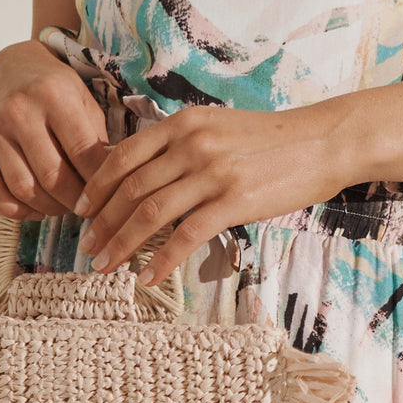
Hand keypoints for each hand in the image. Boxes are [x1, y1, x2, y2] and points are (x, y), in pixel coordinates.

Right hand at [0, 39, 108, 219]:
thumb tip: (107, 185)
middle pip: (52, 177)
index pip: (82, 153)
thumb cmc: (53, 89)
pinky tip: (33, 208)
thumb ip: (96, 139)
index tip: (105, 197)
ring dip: (47, 208)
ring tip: (61, 206)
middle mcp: (18, 109)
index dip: (97, 183)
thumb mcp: (83, 100)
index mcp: (53, 94)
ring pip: (22, 189)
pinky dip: (15, 209)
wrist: (8, 66)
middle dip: (73, 201)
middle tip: (84, 207)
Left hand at [74, 101, 354, 283]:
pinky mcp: (233, 201)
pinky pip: (185, 236)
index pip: (123, 156)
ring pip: (149, 214)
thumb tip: (143, 173)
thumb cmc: (269, 141)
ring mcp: (211, 172)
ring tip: (104, 266)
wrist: (322, 141)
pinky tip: (146, 278)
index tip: (81, 210)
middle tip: (87, 247)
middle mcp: (191, 144)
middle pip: (130, 189)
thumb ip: (180, 145)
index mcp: (182, 124)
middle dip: (102, 222)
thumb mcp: (216, 128)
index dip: (96, 186)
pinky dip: (161, 261)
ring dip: (121, 245)